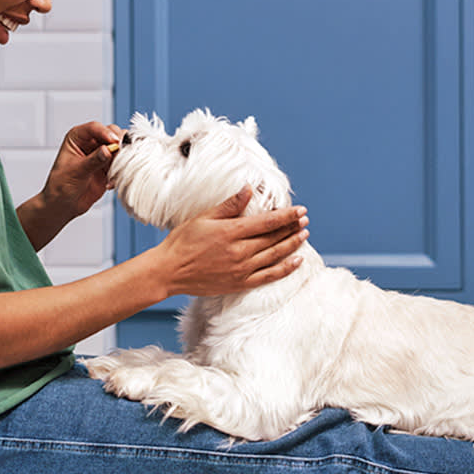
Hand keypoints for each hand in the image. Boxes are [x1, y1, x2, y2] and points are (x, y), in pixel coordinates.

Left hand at [41, 120, 123, 222]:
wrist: (64, 204)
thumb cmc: (61, 185)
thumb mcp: (76, 171)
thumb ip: (93, 160)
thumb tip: (107, 150)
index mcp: (77, 137)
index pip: (94, 128)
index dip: (105, 133)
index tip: (114, 142)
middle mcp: (91, 143)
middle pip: (112, 133)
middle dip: (118, 142)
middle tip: (121, 153)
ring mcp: (102, 154)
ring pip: (120, 146)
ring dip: (122, 156)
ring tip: (118, 168)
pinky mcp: (109, 166)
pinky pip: (123, 162)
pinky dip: (122, 169)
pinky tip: (111, 182)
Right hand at [153, 186, 309, 297]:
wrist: (168, 271)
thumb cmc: (182, 242)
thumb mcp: (203, 217)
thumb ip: (229, 205)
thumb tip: (248, 189)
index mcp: (231, 232)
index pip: (267, 221)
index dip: (287, 215)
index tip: (301, 210)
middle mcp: (239, 251)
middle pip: (274, 238)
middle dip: (292, 228)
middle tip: (305, 220)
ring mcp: (241, 269)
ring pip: (275, 256)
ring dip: (292, 245)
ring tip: (304, 235)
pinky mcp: (239, 283)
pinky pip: (269, 277)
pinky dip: (285, 269)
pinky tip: (297, 261)